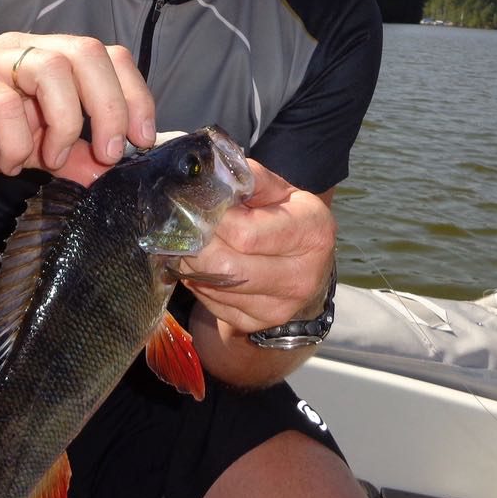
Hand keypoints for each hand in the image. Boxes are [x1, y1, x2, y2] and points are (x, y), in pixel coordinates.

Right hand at [0, 32, 155, 178]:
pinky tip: (10, 162)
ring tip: (52, 157)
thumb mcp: (31, 151)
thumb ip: (71, 158)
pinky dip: (16, 139)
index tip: (142, 141)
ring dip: (64, 120)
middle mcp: (23, 50)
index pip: (109, 56)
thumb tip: (110, 175)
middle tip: (107, 153)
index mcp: (48, 59)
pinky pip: (0, 102)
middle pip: (86, 53)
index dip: (133, 95)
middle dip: (109, 106)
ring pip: (49, 68)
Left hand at [177, 159, 335, 334]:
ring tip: (189, 243)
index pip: (245, 233)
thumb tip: (211, 173)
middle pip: (225, 267)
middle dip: (195, 244)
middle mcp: (301, 276)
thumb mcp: (277, 190)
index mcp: (312, 232)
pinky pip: (212, 304)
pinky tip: (201, 265)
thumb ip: (248, 178)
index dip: (213, 218)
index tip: (199, 205)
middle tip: (184, 227)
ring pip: (213, 287)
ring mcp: (280, 307)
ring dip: (190, 263)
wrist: (306, 265)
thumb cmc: (286, 218)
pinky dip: (198, 283)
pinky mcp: (257, 324)